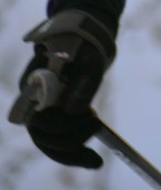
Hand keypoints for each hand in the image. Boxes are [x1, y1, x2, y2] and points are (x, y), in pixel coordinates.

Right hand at [14, 0, 120, 168]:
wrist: (81, 33)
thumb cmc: (85, 43)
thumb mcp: (90, 58)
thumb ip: (83, 82)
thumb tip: (74, 110)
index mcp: (35, 83)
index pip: (42, 120)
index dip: (65, 133)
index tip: (94, 122)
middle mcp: (32, 99)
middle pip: (43, 136)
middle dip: (72, 140)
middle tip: (97, 123)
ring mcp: (39, 107)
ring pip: (47, 142)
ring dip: (72, 148)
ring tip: (96, 134)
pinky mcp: (50, 112)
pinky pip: (55, 139)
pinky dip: (72, 150)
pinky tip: (91, 158)